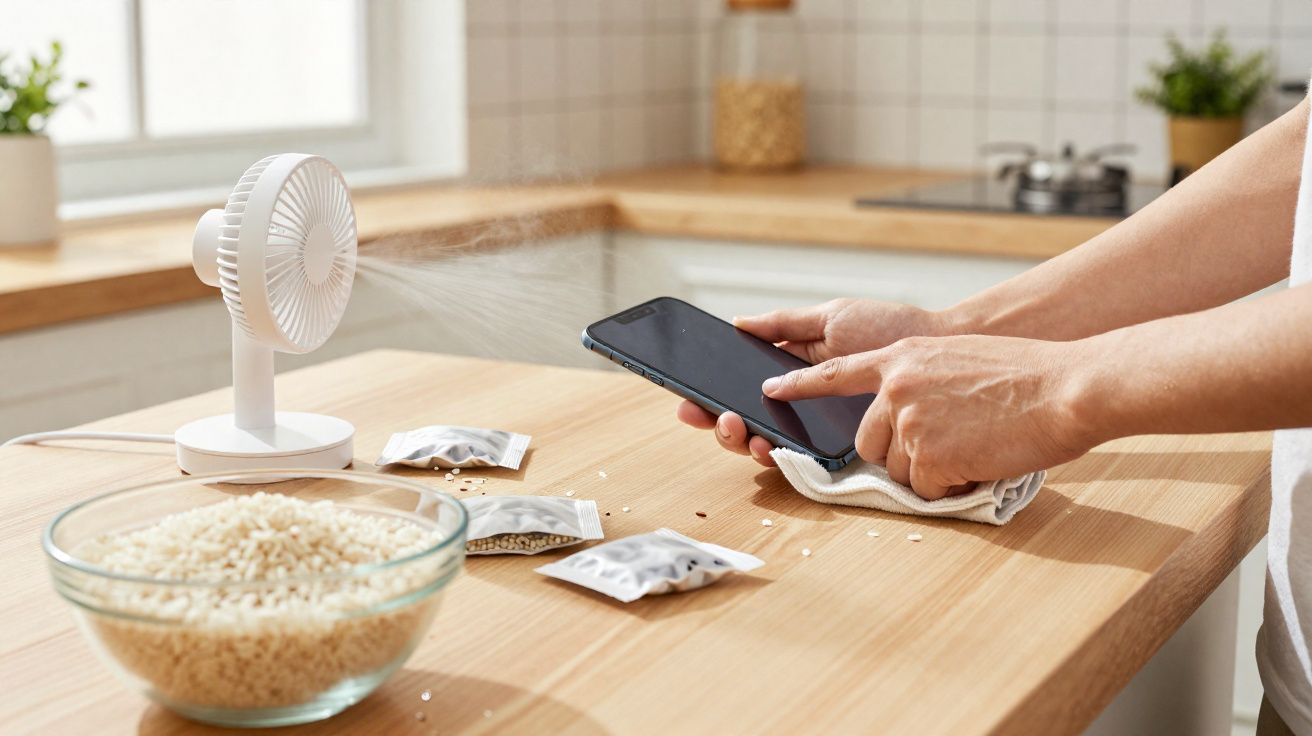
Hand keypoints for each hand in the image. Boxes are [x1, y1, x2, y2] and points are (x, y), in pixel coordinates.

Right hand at [675, 299, 950, 465]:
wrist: (940, 348)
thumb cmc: (891, 328)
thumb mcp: (831, 317)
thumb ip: (784, 324)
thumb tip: (737, 324)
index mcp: (793, 369)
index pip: (739, 388)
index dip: (709, 396)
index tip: (687, 398)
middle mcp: (801, 403)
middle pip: (744, 420)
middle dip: (718, 422)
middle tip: (716, 416)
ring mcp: (819, 427)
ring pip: (766, 442)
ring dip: (742, 440)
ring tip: (738, 428)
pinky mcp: (844, 446)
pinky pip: (803, 457)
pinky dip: (778, 454)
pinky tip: (766, 446)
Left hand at [762, 335, 1094, 498]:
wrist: (1067, 387)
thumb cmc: (1028, 376)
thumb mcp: (960, 361)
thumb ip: (923, 382)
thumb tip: (907, 416)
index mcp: (903, 357)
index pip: (836, 372)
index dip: (800, 384)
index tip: (771, 389)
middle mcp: (896, 387)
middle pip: (868, 442)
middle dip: (900, 455)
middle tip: (948, 446)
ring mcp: (909, 421)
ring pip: (900, 470)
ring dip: (933, 473)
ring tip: (976, 447)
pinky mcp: (928, 454)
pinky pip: (928, 490)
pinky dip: (954, 488)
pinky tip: (983, 462)